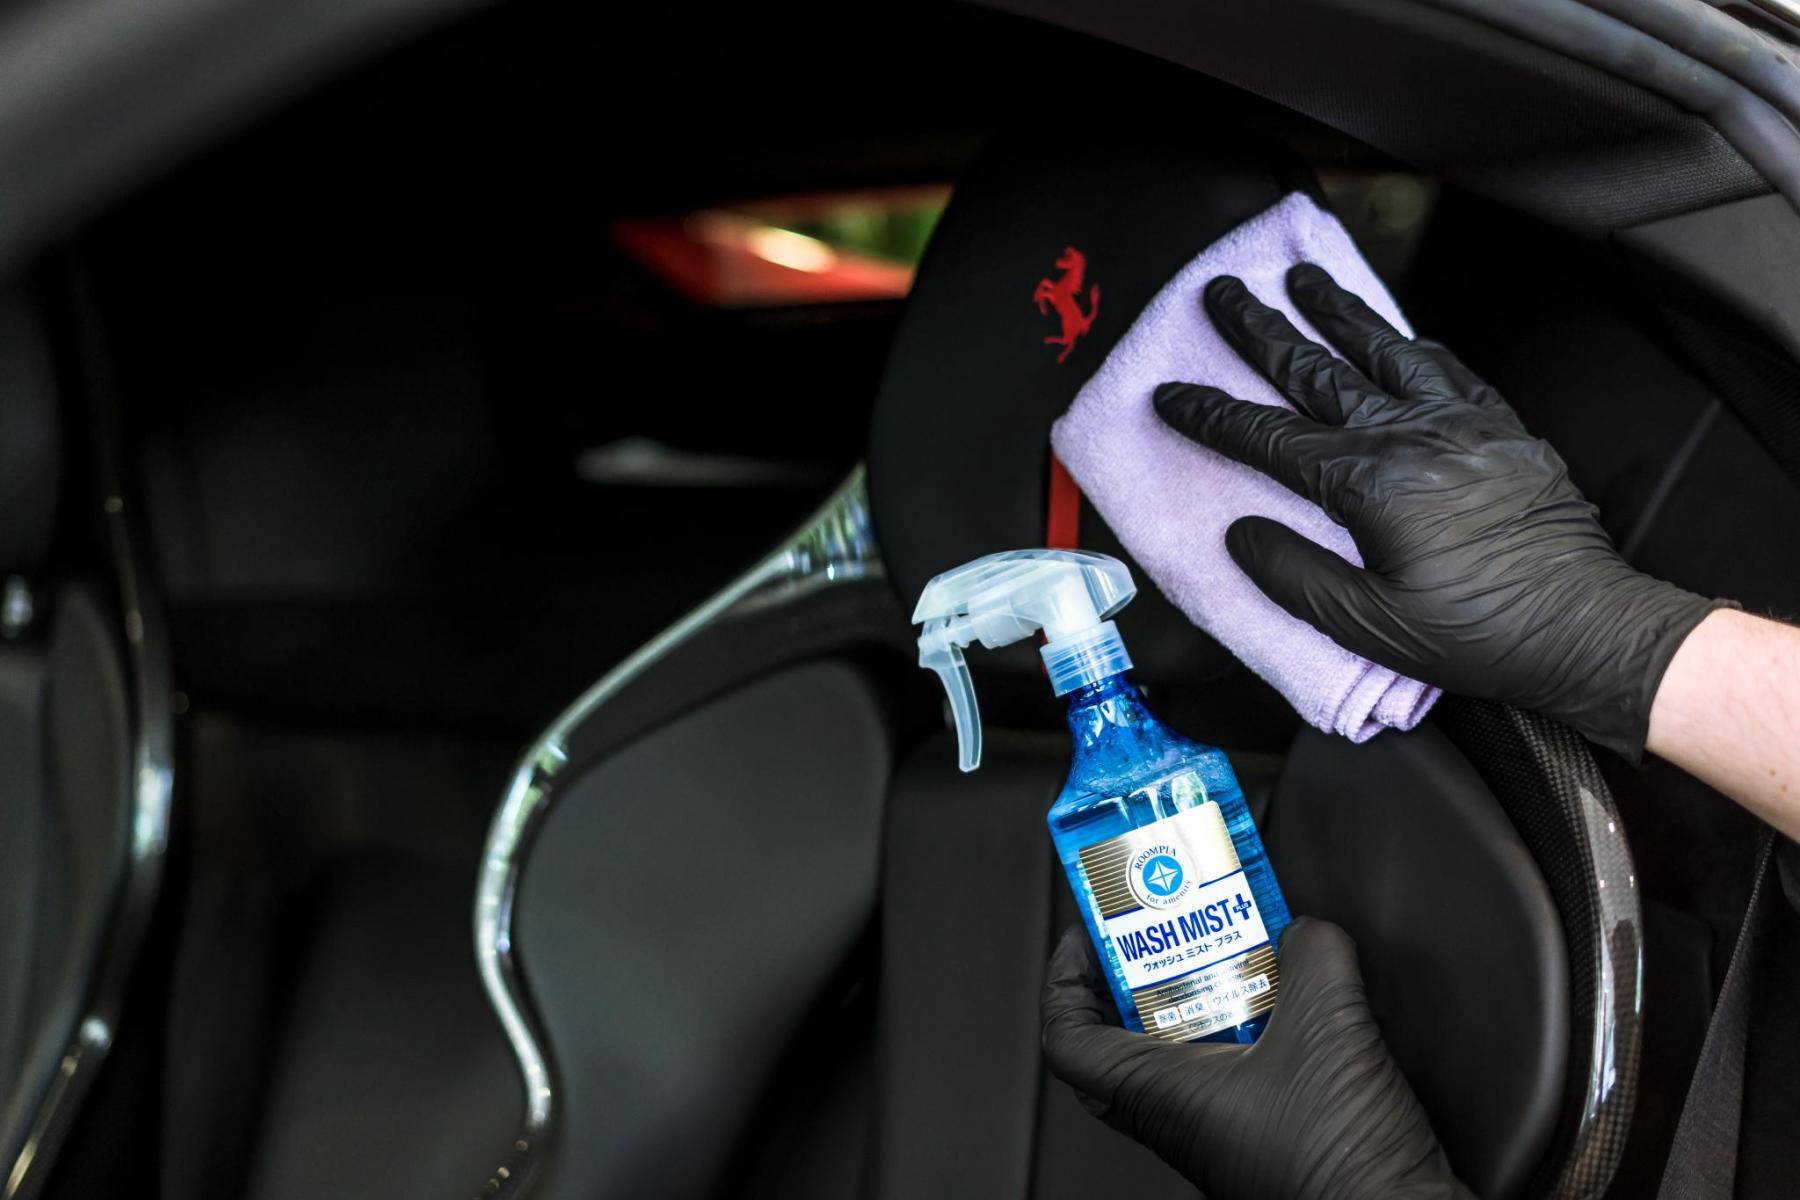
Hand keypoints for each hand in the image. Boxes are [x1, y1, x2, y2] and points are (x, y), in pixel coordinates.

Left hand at [1042, 918, 1468, 1199]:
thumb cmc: (1341, 1161)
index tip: (1090, 935)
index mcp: (1159, 1094)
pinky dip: (1252, 1029)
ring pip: (1181, 1054)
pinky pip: (1234, 1071)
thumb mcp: (1328, 1024)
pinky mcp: (1268, 1135)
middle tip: (1164, 936)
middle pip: (1120, 1039)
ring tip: (1236, 952)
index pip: (1068, 1040)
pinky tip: (1296, 1003)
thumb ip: (1312, 955)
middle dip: (1137, 978)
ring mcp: (1220, 1129)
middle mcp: (1178, 1116)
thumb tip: (1305, 932)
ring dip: (1201, 999)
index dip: (1065, 979)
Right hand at [1152, 263, 1727, 760]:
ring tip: (1303, 279)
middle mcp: (1411, 436)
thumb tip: (1242, 533)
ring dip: (1337, 310)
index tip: (1170, 394)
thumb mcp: (1368, 626)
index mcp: (1368, 484)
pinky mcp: (1502, 429)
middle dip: (1261, 330)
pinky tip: (1399, 333)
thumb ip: (1295, 576)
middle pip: (1317, 371)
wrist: (1585, 626)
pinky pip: (1448, 368)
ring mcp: (1461, 423)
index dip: (1212, 415)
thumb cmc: (1476, 634)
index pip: (1269, 439)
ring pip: (1383, 349)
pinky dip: (1412, 344)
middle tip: (1224, 293)